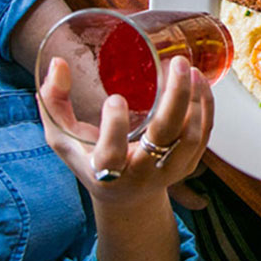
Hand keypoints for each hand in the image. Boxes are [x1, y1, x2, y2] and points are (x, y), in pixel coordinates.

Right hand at [37, 55, 213, 206]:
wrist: (126, 197)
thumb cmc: (91, 160)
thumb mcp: (64, 139)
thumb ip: (54, 104)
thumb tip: (57, 63)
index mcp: (106, 174)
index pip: (110, 154)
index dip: (114, 127)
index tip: (115, 98)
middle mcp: (141, 175)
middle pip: (165, 136)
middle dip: (175, 97)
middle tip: (177, 63)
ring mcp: (169, 171)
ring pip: (191, 136)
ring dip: (195, 99)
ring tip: (190, 69)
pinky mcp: (189, 164)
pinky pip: (204, 135)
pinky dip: (206, 107)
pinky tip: (201, 83)